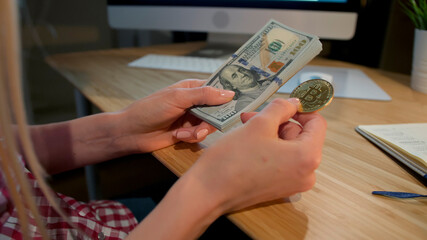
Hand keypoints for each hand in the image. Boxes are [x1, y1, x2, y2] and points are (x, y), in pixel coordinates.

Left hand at [118, 79, 234, 152]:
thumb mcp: (178, 98)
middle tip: (206, 123)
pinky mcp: (188, 133)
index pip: (216, 88)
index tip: (241, 100)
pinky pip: (200, 135)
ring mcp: (191, 118)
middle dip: (213, 119)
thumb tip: (229, 94)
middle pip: (217, 109)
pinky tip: (179, 136)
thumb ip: (204, 95)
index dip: (228, 94)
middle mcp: (194, 102)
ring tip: (185, 133)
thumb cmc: (150, 109)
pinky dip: (191, 137)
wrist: (132, 132)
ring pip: (210, 125)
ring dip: (199, 131)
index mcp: (192, 88)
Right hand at [184, 98, 326, 212]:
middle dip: (279, 121)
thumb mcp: (259, 124)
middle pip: (301, 135)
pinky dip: (268, 147)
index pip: (317, 123)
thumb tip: (294, 103)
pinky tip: (249, 140)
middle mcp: (306, 174)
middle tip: (255, 114)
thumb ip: (281, 108)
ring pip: (288, 147)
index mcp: (308, 157)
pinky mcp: (279, 188)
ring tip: (247, 125)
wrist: (208, 191)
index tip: (285, 102)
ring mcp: (292, 183)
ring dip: (270, 132)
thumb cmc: (233, 160)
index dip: (301, 108)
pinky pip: (281, 160)